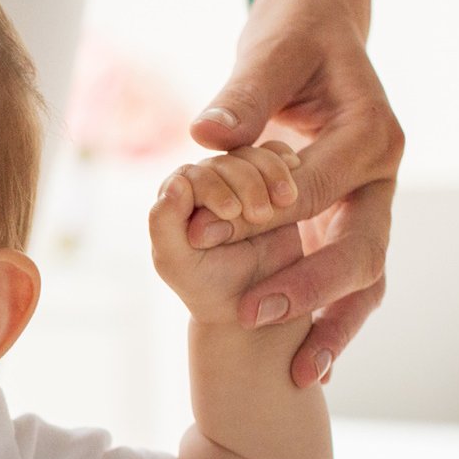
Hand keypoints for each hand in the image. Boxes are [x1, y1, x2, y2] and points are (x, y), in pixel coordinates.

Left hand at [147, 143, 307, 327]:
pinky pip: (278, 156)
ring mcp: (239, 180)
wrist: (254, 303)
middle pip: (226, 161)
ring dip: (270, 172)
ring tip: (284, 203)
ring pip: (253, 155)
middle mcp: (205, 183)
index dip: (212, 187)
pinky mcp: (270, 182)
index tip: (231, 213)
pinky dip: (286, 164)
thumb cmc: (208, 286)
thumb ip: (164, 225)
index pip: (191, 175)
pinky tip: (294, 182)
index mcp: (175, 198)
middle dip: (245, 183)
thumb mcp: (177, 262)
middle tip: (260, 216)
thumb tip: (175, 183)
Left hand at [188, 0, 403, 386]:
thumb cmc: (295, 37)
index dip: (259, 212)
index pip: (316, 185)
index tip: (203, 233)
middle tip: (252, 314)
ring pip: (367, 276)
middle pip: (362, 246)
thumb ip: (244, 93)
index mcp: (371, 132)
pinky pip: (352, 280)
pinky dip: (334, 321)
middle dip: (310, 287)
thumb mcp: (272, 52)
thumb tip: (208, 134)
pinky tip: (310, 366)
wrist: (323, 32)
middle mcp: (382, 175)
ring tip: (303, 373)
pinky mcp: (355, 221)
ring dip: (334, 323)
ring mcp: (373, 203)